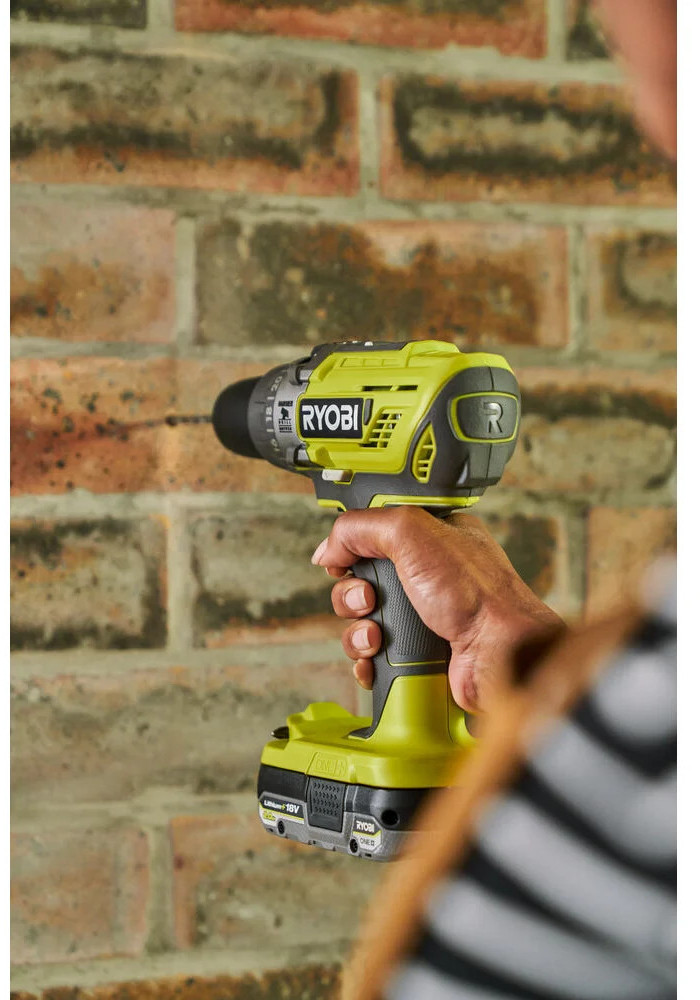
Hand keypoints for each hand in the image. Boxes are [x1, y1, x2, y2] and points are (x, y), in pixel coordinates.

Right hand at [312, 508, 563, 712]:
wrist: (500, 653)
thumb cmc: (478, 593)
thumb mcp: (413, 532)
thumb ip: (362, 527)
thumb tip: (328, 547)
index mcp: (429, 538)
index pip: (372, 535)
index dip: (352, 548)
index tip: (343, 559)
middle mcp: (424, 576)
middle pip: (359, 581)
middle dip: (352, 595)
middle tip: (370, 600)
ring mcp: (421, 617)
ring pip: (362, 622)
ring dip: (358, 632)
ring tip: (376, 637)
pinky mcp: (417, 653)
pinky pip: (372, 657)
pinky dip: (366, 661)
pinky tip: (376, 659)